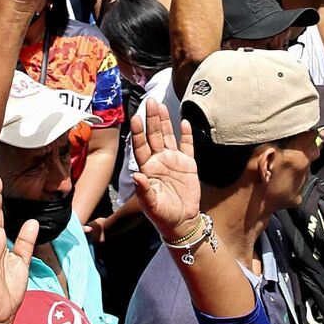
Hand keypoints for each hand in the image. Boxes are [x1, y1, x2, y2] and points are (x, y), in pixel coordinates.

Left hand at [129, 101, 201, 240]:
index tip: (135, 118)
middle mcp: (159, 161)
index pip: (141, 146)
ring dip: (165, 121)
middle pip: (154, 136)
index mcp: (147, 168)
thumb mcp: (151, 205)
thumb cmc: (162, 215)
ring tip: (161, 106)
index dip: (138, 132)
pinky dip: (186, 135)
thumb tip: (136, 176)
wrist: (182, 222)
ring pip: (168, 136)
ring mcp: (173, 161)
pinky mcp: (188, 165)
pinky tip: (184, 122)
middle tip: (150, 102)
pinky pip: (187, 146)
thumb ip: (144, 191)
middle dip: (152, 119)